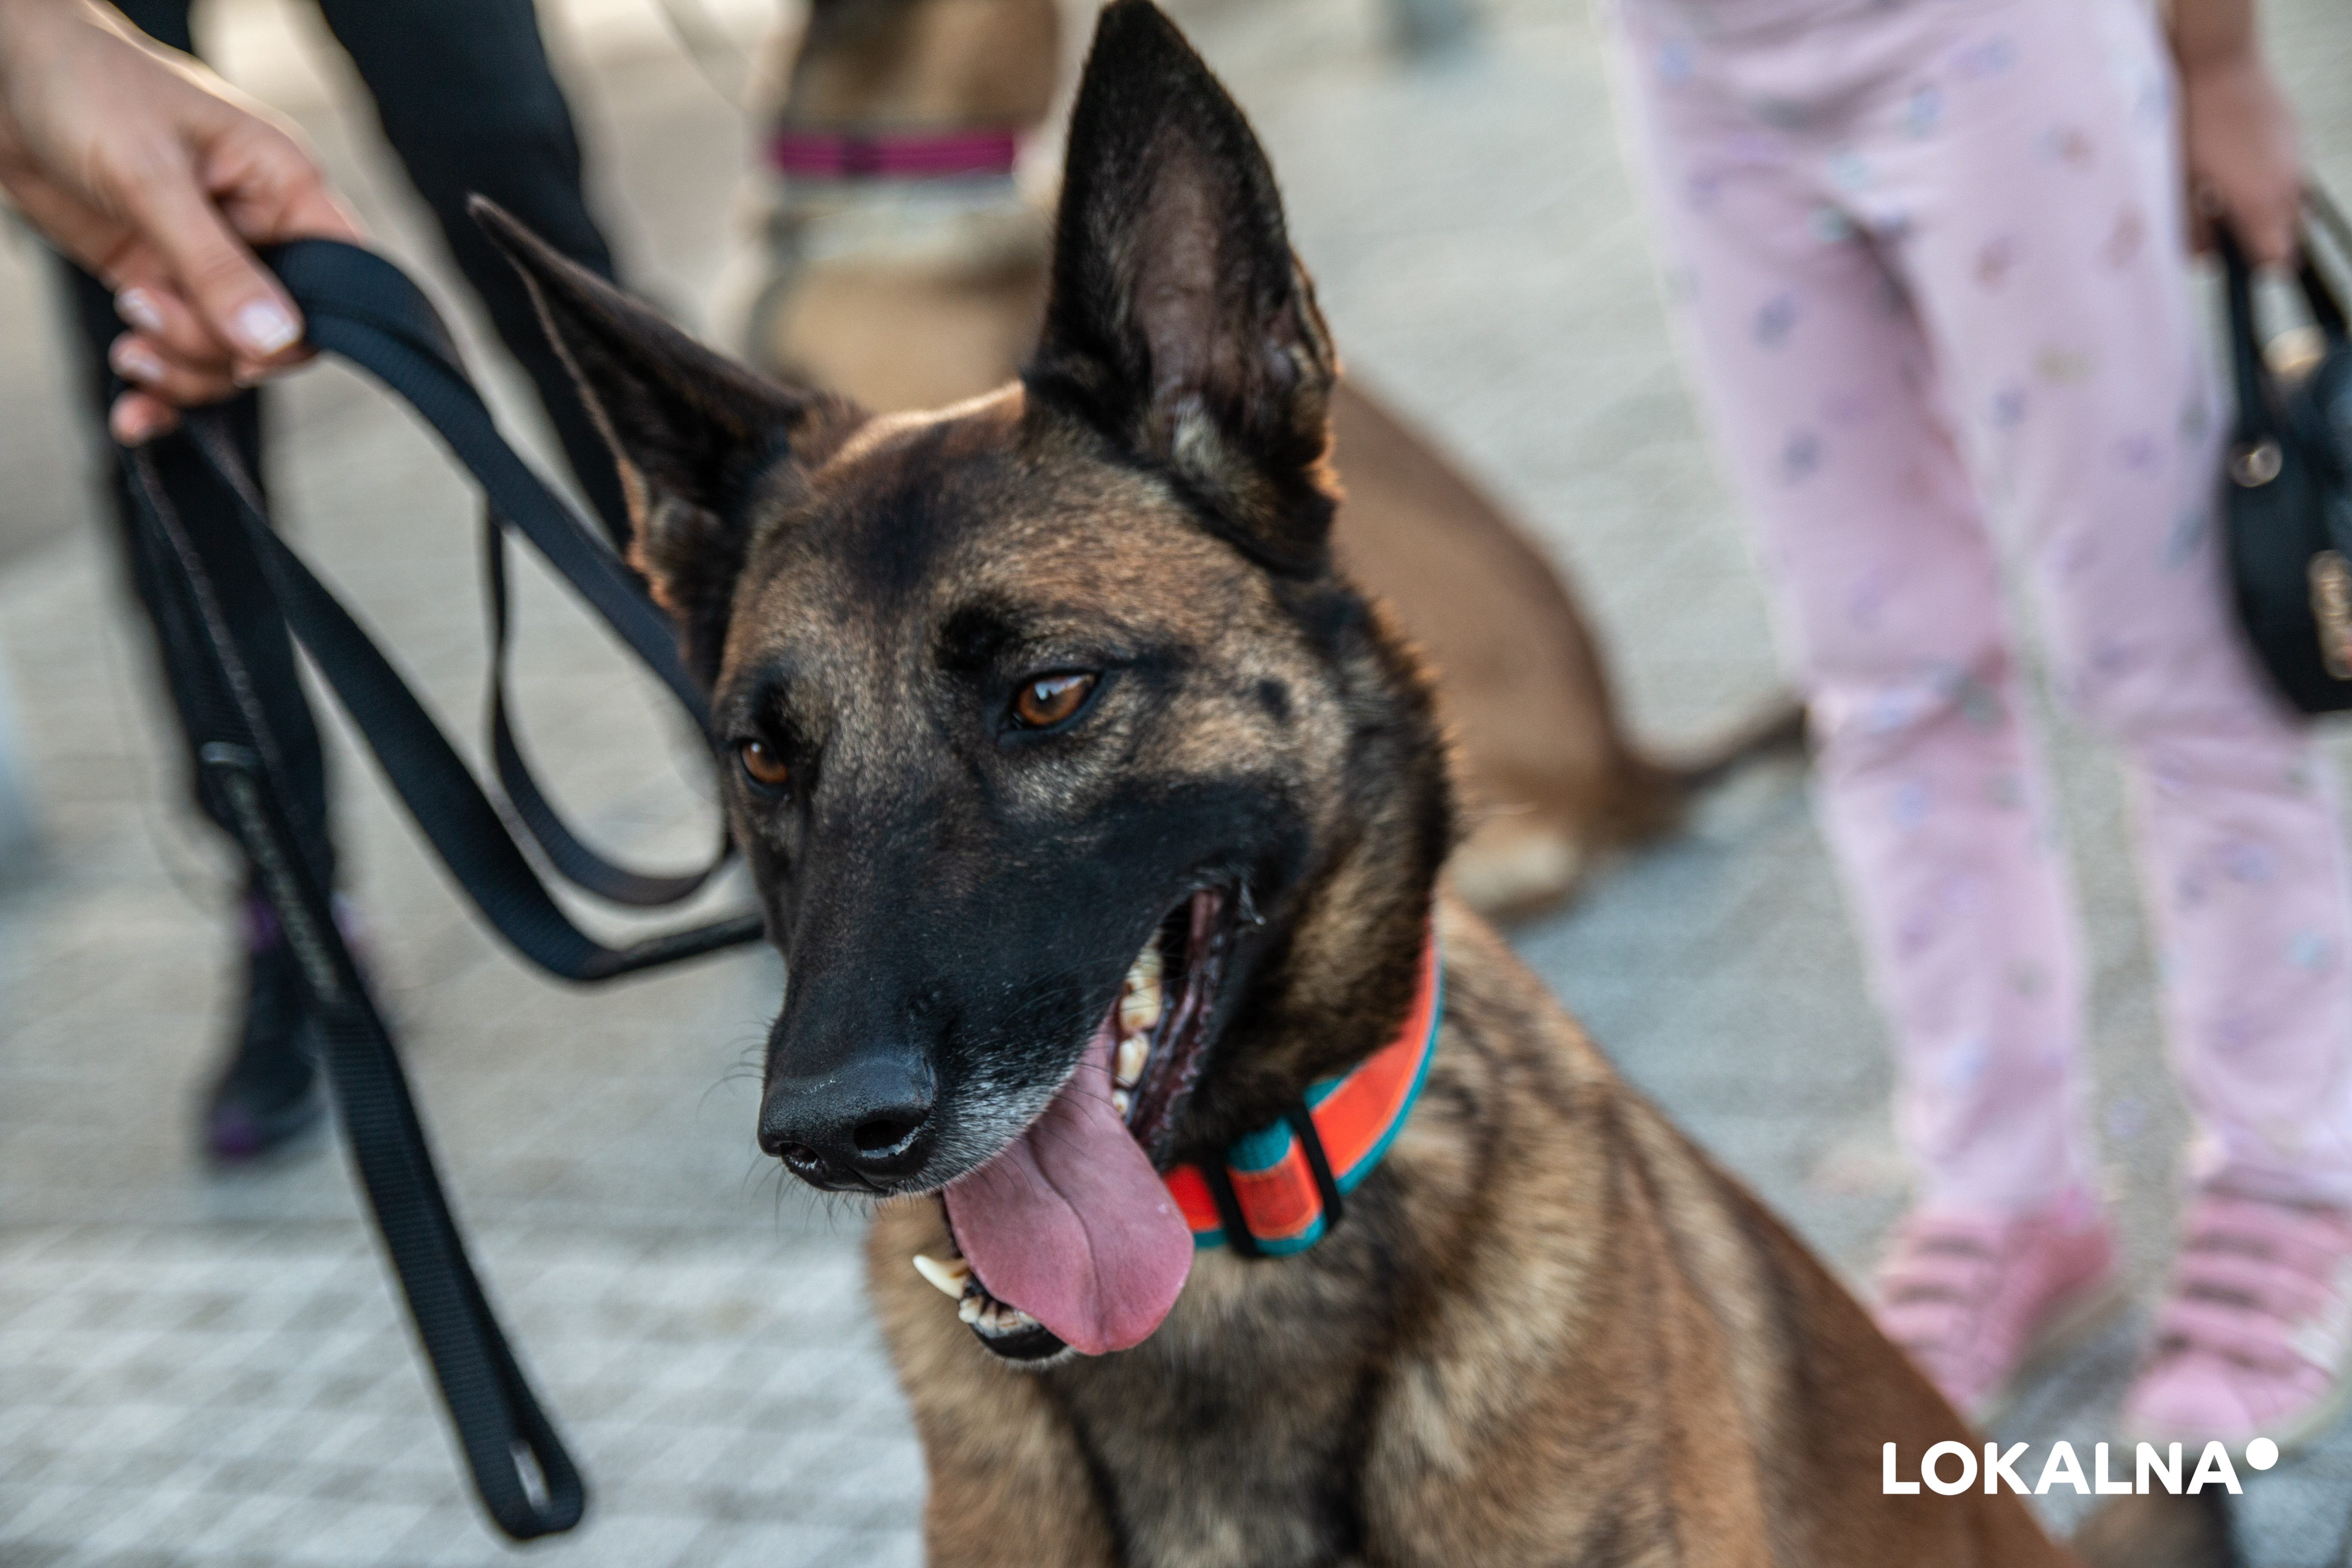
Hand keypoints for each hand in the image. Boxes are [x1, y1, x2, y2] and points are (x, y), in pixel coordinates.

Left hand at [0, 0, 360, 441]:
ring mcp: (206, 261)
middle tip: (147, 308)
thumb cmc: (84, 86)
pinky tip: (133, 409)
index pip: (342, 281)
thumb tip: (274, 342)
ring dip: (177, 368)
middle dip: (212, 347)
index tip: (241, 344)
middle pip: (278, 334)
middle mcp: (257, 230)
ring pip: (227, 356)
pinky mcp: (159, 280)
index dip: (301, 328)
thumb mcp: (149, 176)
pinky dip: (158, 390)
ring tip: (127, 340)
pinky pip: (180, 356)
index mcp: (283, 187)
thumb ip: (213, 264)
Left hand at [2177, 44, 2302, 268]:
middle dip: (2257, 239)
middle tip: (2222, 229)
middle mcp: (2287, 186)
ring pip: (2289, 203)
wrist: (2219, 65)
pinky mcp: (2297, 139)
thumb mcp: (2178, 186)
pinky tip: (2236, 165)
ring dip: (2263, 208)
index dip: (2257, 268)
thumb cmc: (2193, 125)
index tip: (2238, 267)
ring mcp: (2296, 160)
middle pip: (2285, 234)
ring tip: (2224, 193)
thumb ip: (2192, 229)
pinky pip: (2287, 173)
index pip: (2277, 259)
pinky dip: (2267, 179)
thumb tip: (2200, 258)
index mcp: (2258, 204)